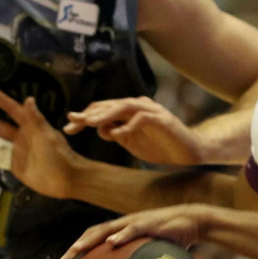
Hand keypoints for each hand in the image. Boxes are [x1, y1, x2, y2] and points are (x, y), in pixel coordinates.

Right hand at [0, 86, 81, 198]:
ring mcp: (17, 152)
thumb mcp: (46, 135)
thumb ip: (35, 119)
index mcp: (30, 126)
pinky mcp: (16, 166)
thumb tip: (28, 98)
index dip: (1, 100)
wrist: (66, 179)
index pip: (13, 110)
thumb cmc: (58, 154)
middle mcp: (21, 137)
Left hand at [59, 205, 214, 258]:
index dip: (79, 249)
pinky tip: (112, 242)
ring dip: (91, 239)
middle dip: (77, 247)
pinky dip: (121, 235)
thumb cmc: (173, 238)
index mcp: (124, 230)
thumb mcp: (153, 252)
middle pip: (94, 232)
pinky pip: (133, 228)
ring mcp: (137, 222)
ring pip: (108, 228)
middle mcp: (126, 223)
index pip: (96, 237)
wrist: (194, 221)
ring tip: (78, 250)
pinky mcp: (151, 223)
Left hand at [67, 97, 206, 165]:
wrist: (189, 153)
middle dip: (89, 114)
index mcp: (129, 112)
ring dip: (106, 114)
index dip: (85, 117)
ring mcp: (151, 111)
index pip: (103, 110)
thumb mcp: (132, 142)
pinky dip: (128, 126)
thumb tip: (99, 128)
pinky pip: (142, 119)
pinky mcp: (163, 120)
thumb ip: (116, 133)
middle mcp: (139, 106)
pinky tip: (116, 135)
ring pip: (124, 107)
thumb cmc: (161, 147)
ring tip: (90, 123)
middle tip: (71, 122)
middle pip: (110, 105)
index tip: (68, 128)